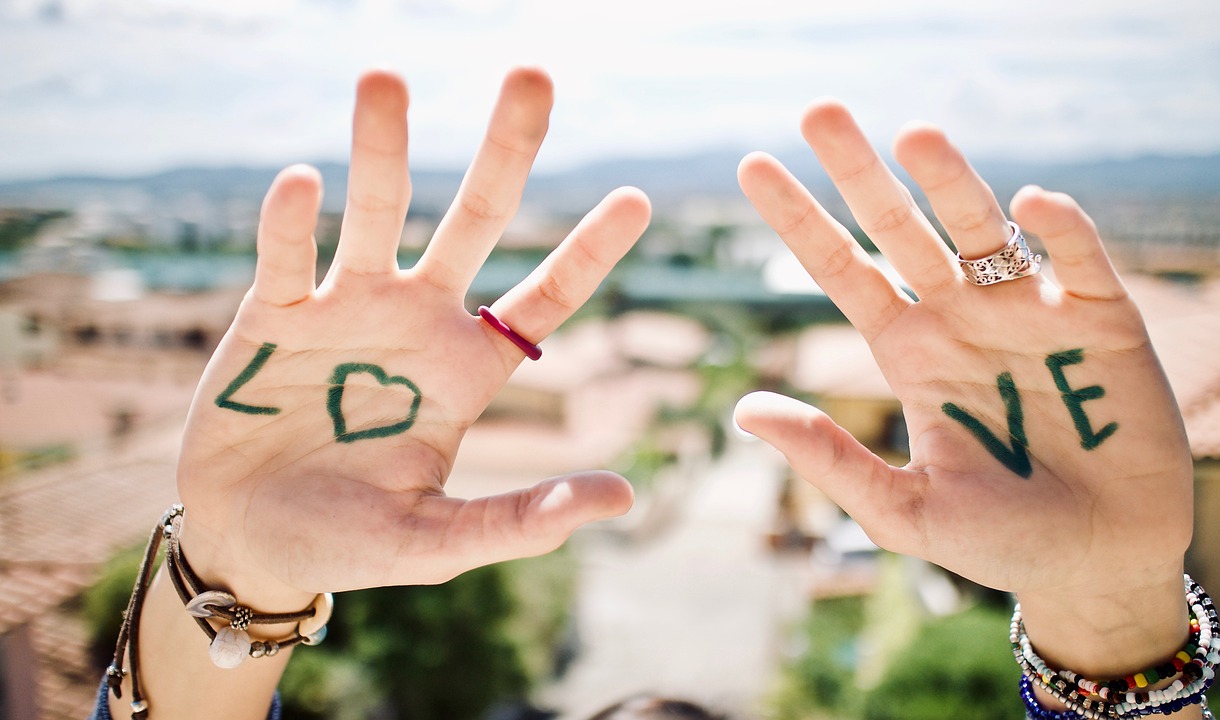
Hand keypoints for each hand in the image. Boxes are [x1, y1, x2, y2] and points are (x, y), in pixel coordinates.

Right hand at [174, 68, 648, 607]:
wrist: (251, 542)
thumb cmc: (351, 542)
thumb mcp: (441, 542)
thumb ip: (522, 521)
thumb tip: (622, 499)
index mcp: (469, 368)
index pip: (545, 297)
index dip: (590, 250)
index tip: (640, 198)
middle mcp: (418, 320)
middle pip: (475, 220)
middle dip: (504, 152)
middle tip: (534, 75)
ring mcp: (347, 307)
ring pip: (376, 213)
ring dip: (381, 149)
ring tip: (385, 79)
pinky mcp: (273, 314)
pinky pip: (286, 256)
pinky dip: (290, 222)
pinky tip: (302, 182)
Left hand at [734, 101, 1192, 678]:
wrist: (1101, 564)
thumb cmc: (1002, 542)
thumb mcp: (905, 510)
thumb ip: (830, 460)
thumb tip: (744, 411)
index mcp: (909, 351)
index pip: (843, 270)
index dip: (799, 221)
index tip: (752, 165)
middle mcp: (960, 317)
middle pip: (901, 229)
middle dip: (860, 173)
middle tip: (819, 111)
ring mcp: (1029, 313)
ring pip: (983, 228)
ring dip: (951, 180)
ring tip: (914, 135)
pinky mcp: (1104, 321)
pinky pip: (1079, 262)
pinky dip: (1061, 231)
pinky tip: (1033, 205)